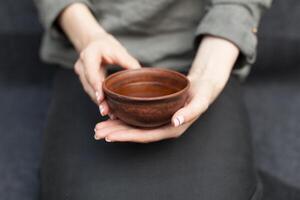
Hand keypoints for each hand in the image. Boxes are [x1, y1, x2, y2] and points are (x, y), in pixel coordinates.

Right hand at [74, 32, 140, 113]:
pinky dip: (101, 101)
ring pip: (90, 92)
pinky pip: (92, 92)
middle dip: (99, 100)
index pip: (91, 72)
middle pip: (90, 86)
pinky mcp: (85, 81)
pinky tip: (109, 110)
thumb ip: (128, 62)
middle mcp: (81, 65)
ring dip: (100, 103)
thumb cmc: (107, 46)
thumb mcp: (118, 50)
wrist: (93, 44)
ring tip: (111, 114)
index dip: (96, 86)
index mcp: (89, 55)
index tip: (101, 97)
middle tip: (107, 112)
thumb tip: (140, 75)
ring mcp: (81, 74)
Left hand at [94, 36, 238, 142]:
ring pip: (134, 127)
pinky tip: (112, 115)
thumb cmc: (202, 93)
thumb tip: (175, 121)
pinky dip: (123, 118)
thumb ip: (190, 112)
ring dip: (116, 127)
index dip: (127, 137)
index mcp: (172, 129)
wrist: (202, 86)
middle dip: (116, 133)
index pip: (145, 136)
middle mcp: (162, 127)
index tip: (110, 136)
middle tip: (96, 131)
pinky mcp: (154, 113)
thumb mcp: (200, 101)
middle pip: (136, 133)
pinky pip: (136, 118)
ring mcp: (158, 121)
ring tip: (98, 127)